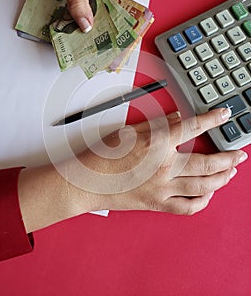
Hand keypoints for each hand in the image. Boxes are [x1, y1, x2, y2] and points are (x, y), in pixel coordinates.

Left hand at [37, 0, 126, 31]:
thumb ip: (78, 5)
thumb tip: (86, 26)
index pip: (121, 2)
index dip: (114, 18)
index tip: (107, 33)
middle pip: (113, 7)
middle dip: (102, 20)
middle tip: (94, 34)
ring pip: (104, 7)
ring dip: (95, 17)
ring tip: (88, 29)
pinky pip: (96, 4)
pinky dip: (89, 12)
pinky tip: (83, 20)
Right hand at [76, 108, 246, 214]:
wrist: (86, 182)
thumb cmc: (102, 156)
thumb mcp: (128, 131)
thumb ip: (156, 124)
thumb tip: (177, 118)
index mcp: (156, 144)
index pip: (191, 127)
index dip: (212, 119)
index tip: (224, 115)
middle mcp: (163, 167)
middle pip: (206, 162)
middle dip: (228, 157)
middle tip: (239, 154)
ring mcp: (162, 188)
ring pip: (203, 186)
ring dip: (222, 179)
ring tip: (231, 172)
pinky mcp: (156, 204)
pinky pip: (187, 207)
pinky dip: (202, 201)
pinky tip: (208, 194)